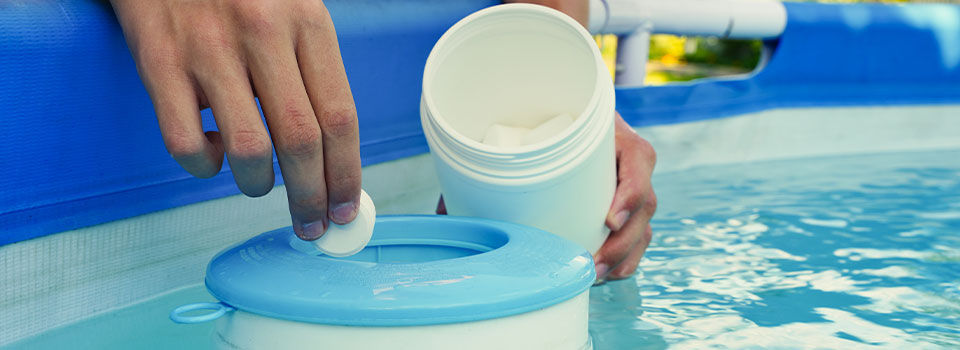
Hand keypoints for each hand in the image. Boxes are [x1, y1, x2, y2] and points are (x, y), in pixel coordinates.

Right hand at [110, 0, 361, 239]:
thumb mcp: (294, 11)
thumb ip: (313, 72)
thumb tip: (332, 157)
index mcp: (307, 23)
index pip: (340, 117)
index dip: (347, 174)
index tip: (348, 207)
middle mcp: (262, 34)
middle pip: (301, 142)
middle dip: (311, 197)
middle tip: (312, 225)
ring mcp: (208, 49)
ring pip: (249, 151)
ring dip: (257, 186)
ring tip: (258, 184)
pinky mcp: (159, 62)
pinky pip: (186, 143)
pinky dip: (204, 166)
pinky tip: (213, 153)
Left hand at [435, 114, 656, 281]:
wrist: (563, 114)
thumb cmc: (543, 123)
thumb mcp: (529, 132)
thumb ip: (495, 163)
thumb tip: (442, 212)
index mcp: (613, 134)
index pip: (639, 160)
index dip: (630, 191)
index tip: (609, 218)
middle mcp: (628, 161)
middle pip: (645, 204)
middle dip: (623, 241)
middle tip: (592, 264)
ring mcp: (630, 186)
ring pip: (644, 227)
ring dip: (623, 257)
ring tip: (594, 276)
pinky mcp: (626, 208)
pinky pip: (637, 238)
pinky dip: (624, 260)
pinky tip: (605, 274)